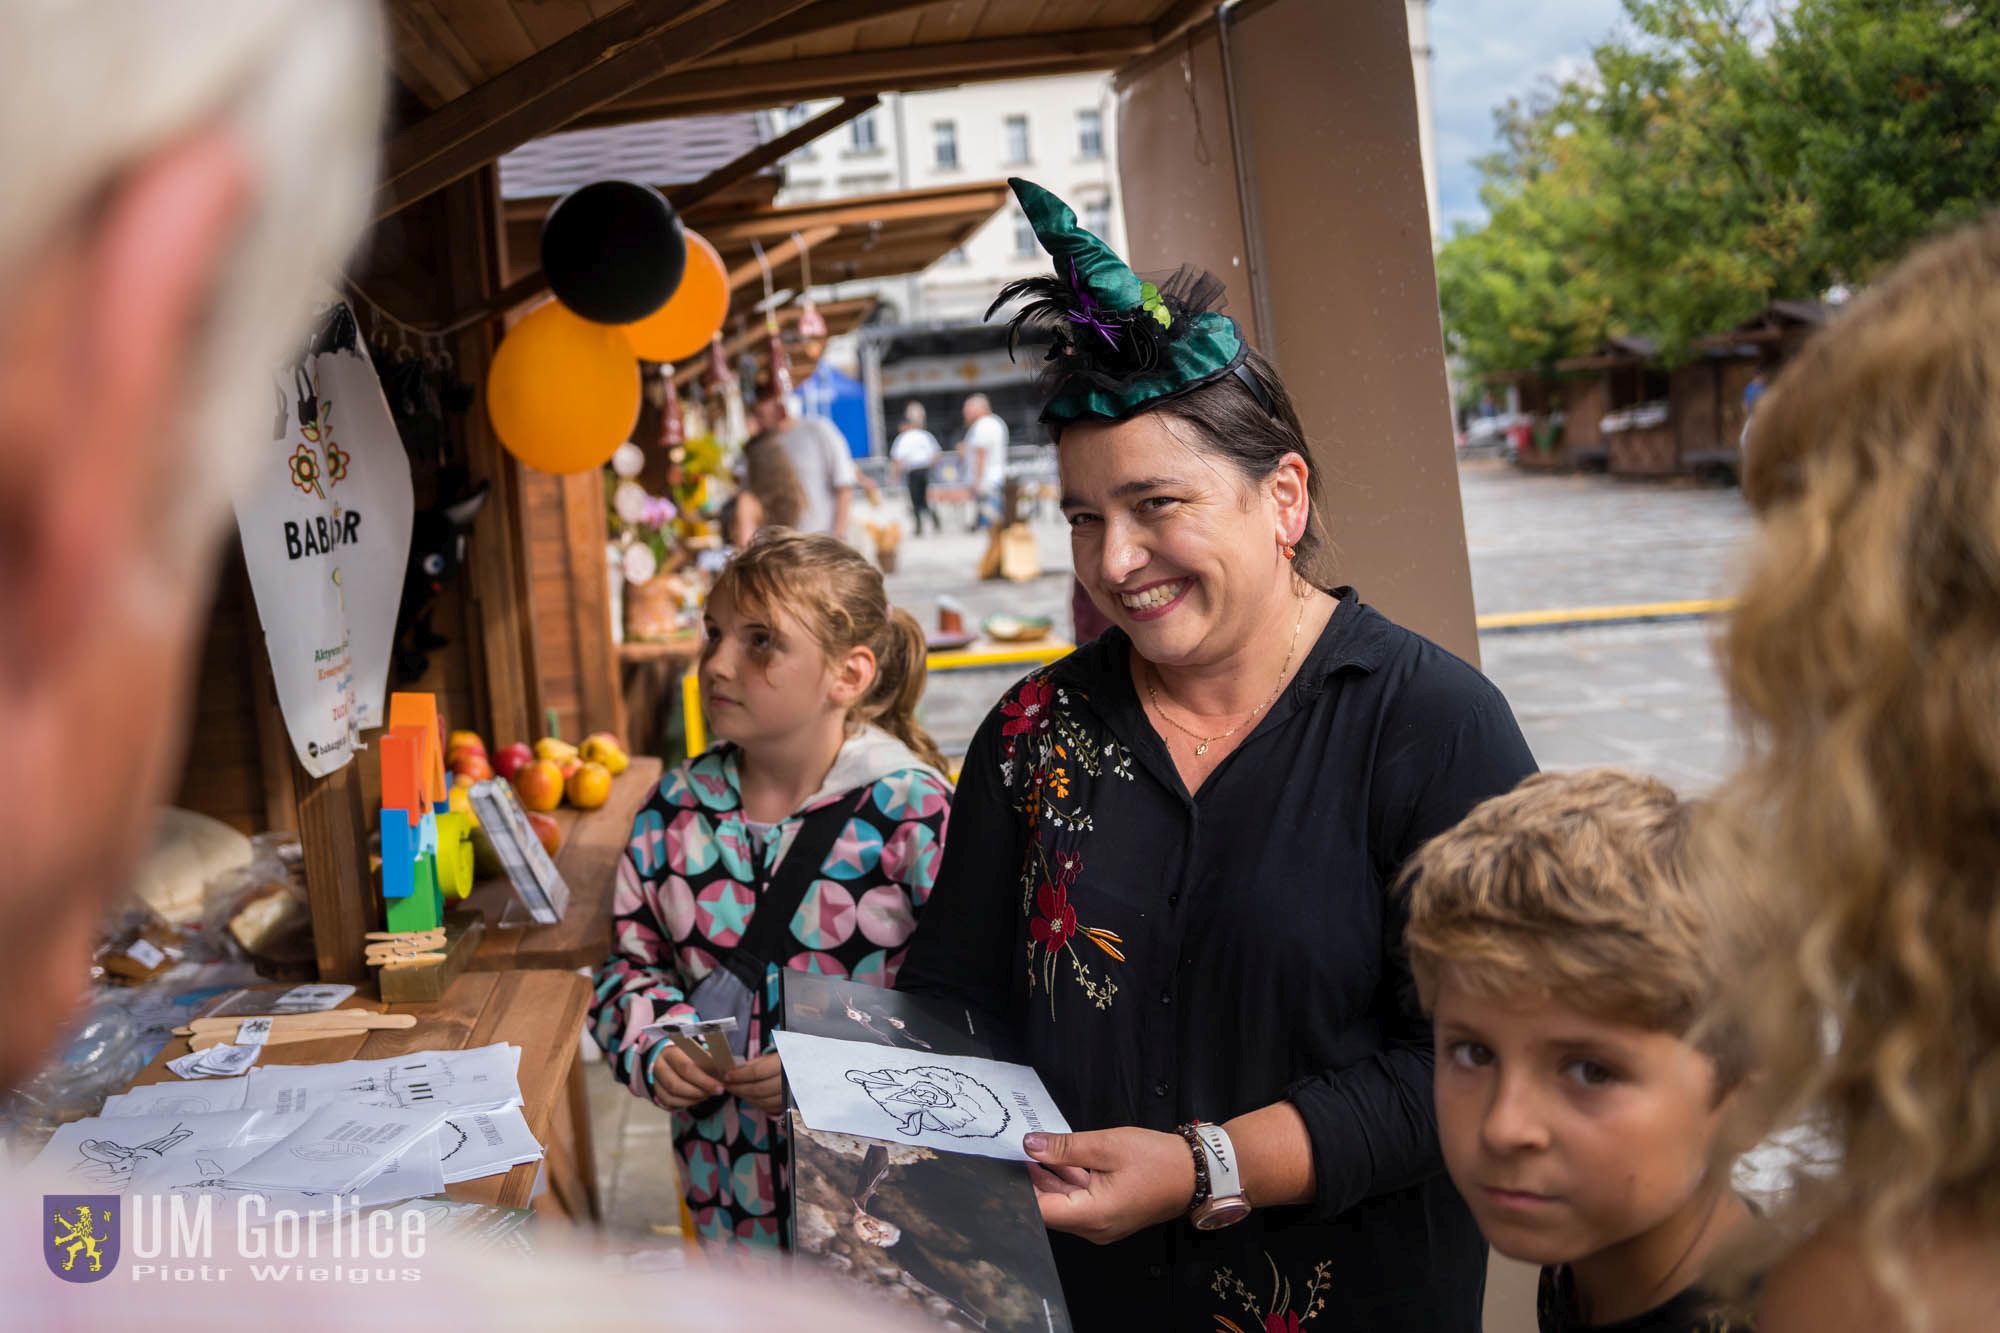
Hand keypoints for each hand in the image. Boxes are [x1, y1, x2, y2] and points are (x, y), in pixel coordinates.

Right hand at [649, 1042, 724, 1109]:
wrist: (662, 1053)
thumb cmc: (684, 1050)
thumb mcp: (694, 1048)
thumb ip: (706, 1058)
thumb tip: (724, 1070)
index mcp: (670, 1052)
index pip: (686, 1068)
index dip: (704, 1079)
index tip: (720, 1085)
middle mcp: (658, 1066)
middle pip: (677, 1084)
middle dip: (700, 1091)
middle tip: (717, 1092)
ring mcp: (653, 1079)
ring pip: (671, 1096)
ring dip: (692, 1099)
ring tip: (708, 1095)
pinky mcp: (653, 1090)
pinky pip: (667, 1102)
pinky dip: (683, 1103)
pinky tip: (696, 1099)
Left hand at [722, 1051, 785, 1111]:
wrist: (806, 1069)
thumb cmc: (787, 1060)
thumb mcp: (773, 1056)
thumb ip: (755, 1063)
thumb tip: (736, 1070)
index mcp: (782, 1065)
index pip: (756, 1072)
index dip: (740, 1075)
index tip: (727, 1075)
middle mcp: (787, 1082)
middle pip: (758, 1089)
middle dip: (739, 1088)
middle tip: (727, 1085)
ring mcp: (789, 1096)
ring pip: (762, 1101)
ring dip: (745, 1097)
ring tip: (735, 1091)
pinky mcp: (788, 1106)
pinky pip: (768, 1108)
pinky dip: (755, 1104)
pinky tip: (747, 1097)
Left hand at [1024, 1127, 1195, 1244]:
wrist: (1196, 1173)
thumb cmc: (1156, 1159)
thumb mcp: (1107, 1145)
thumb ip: (1064, 1147)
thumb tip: (1029, 1145)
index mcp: (1092, 1216)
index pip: (1040, 1210)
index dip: (1018, 1189)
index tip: (1002, 1165)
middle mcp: (1093, 1229)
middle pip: (1049, 1209)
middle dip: (1029, 1182)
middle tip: (1011, 1152)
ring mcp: (1101, 1226)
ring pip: (1062, 1204)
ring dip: (1046, 1180)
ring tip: (1028, 1151)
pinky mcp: (1108, 1216)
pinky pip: (1078, 1202)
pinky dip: (1065, 1182)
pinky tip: (1052, 1159)